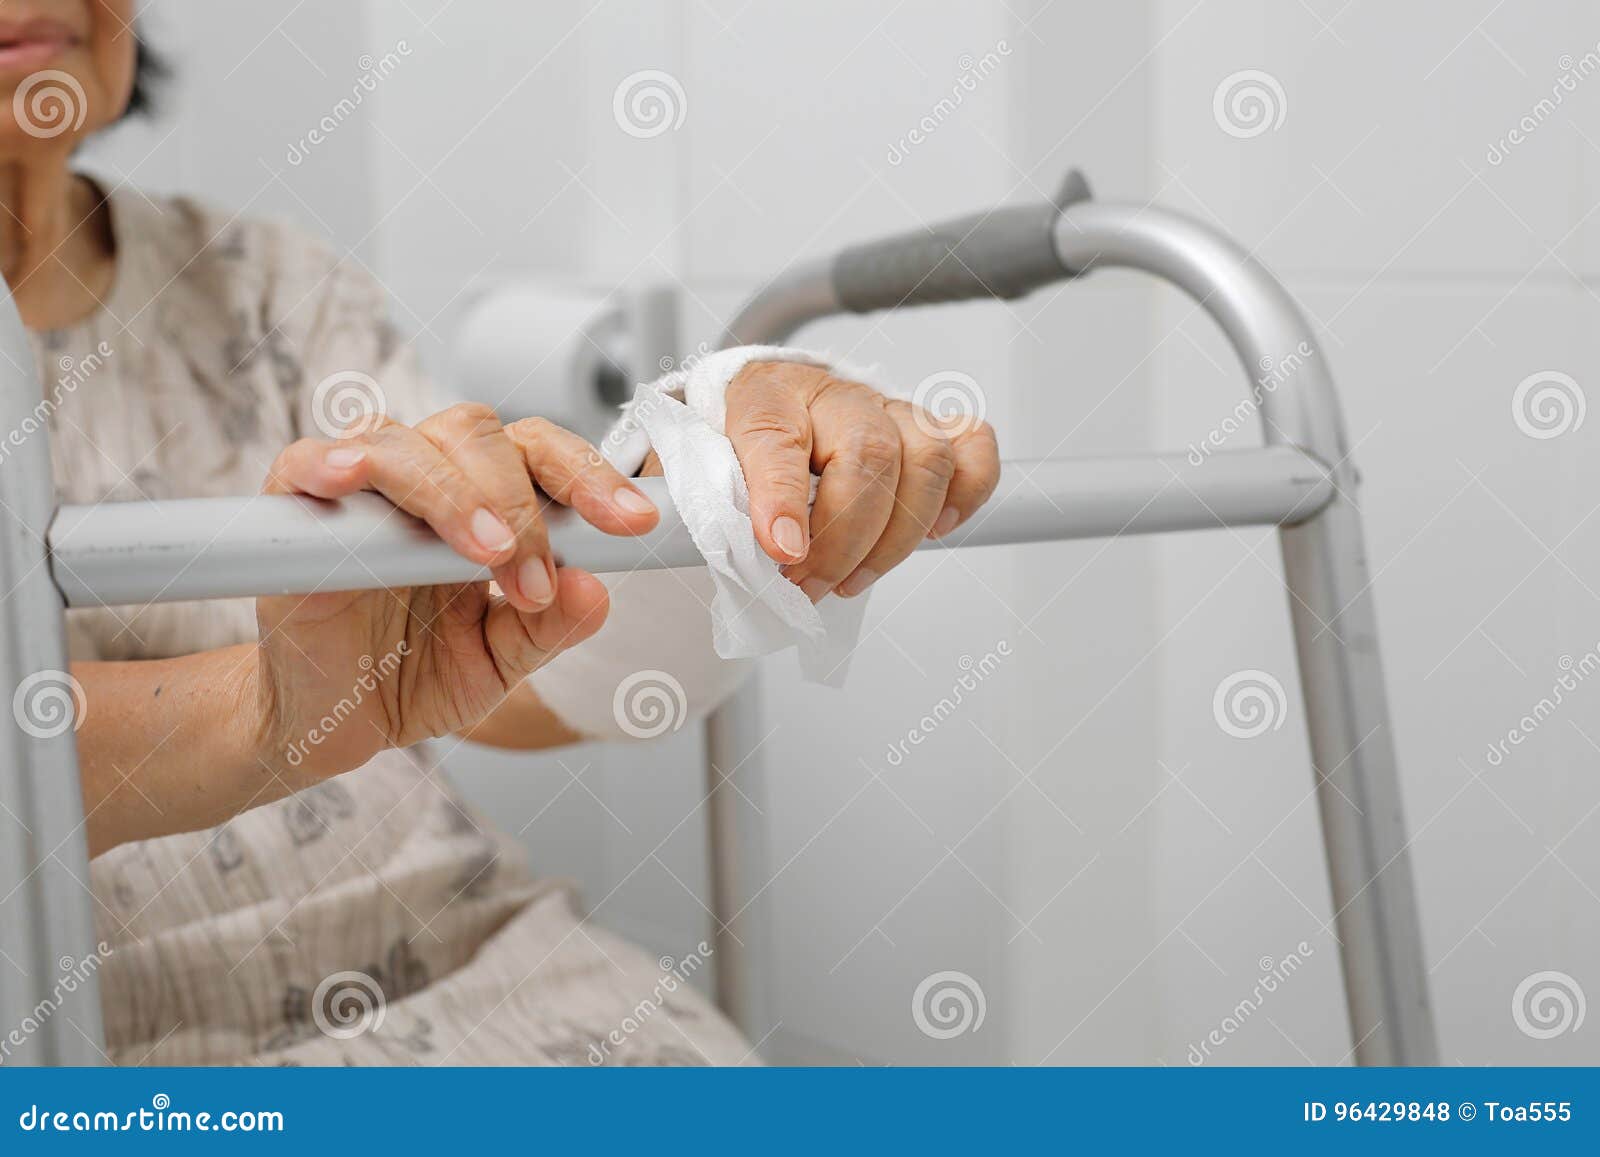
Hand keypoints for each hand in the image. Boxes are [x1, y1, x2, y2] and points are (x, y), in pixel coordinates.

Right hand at [252, 405, 658, 781]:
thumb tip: (596, 591)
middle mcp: (430, 479)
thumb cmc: (412, 675)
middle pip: (483, 435)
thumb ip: (548, 630)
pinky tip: (356, 480)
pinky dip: (335, 462)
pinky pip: (309, 460)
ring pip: (409, 443)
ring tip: (485, 553)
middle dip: (523, 502)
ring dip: (454, 494)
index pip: (544, 458)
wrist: (327, 719)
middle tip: (536, 578)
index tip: (636, 523)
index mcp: (487, 504)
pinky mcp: (294, 506)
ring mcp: (361, 488)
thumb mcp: (497, 665)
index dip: (592, 479)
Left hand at [722, 360, 999, 598]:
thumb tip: (736, 545)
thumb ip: (716, 502)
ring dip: (896, 536)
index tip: (783, 551)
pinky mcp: (927, 428)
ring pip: (928, 457)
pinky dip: (967, 493)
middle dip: (844, 539)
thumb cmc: (743, 446)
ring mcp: (889, 410)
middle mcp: (837, 397)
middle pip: (870, 454)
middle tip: (808, 584)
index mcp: (768, 397)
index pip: (779, 437)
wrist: (770, 412)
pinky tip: (932, 531)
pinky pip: (972, 446)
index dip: (782, 499)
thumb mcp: (706, 469)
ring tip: (851, 579)